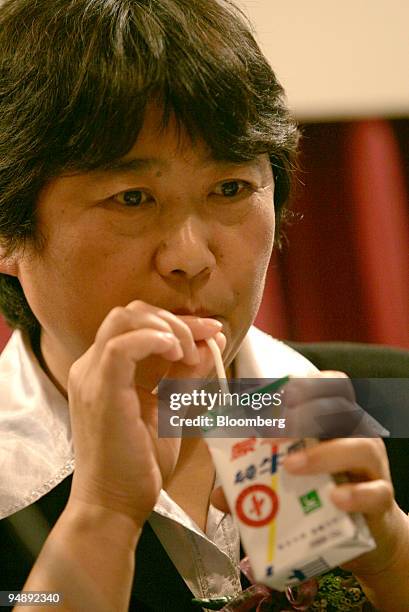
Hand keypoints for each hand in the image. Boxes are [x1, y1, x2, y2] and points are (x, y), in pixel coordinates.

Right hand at [67, 300, 224, 526]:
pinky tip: (177, 353)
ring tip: (189, 352)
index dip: (178, 321)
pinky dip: (154, 339)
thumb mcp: (171, 409)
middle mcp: (92, 366)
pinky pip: (121, 347)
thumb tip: (212, 344)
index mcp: (106, 369)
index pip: (138, 323)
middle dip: (174, 320)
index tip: (213, 331)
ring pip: (124, 319)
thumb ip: (187, 376)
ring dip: (166, 327)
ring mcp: (92, 376)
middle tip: (206, 339)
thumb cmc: (140, 463)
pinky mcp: (100, 391)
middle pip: (130, 312)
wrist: (114, 504)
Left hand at [211, 371, 408, 580]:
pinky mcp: (382, 499)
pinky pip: (375, 491)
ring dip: (323, 454)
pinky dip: (355, 493)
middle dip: (304, 414)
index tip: (277, 394)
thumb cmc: (324, 494)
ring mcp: (373, 466)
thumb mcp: (288, 482)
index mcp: (333, 422)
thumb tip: (219, 493)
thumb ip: (255, 483)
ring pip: (361, 445)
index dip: (306, 384)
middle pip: (340, 408)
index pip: (330, 386)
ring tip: (291, 467)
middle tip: (270, 433)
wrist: (367, 534)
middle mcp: (356, 435)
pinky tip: (334, 499)